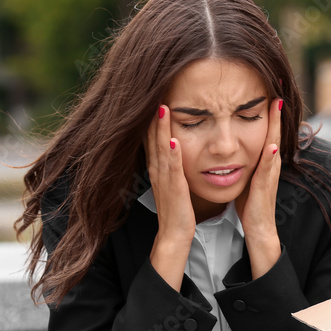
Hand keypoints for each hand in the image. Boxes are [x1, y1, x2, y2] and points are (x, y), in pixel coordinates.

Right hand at [146, 104, 194, 288]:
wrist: (174, 238)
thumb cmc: (178, 211)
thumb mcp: (174, 184)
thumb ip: (173, 166)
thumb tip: (175, 149)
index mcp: (160, 169)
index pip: (154, 139)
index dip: (153, 119)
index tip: (155, 97)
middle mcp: (158, 171)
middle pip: (153, 139)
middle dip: (153, 117)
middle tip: (154, 92)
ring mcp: (164, 181)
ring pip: (161, 150)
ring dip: (160, 129)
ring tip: (162, 107)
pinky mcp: (173, 191)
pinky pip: (172, 169)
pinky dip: (172, 153)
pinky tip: (173, 139)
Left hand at [237, 97, 282, 277]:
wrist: (258, 230)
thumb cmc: (250, 205)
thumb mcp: (247, 176)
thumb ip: (245, 161)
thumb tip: (236, 146)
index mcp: (262, 161)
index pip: (265, 131)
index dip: (267, 113)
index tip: (268, 91)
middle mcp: (269, 164)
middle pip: (273, 132)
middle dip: (276, 112)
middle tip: (277, 90)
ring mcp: (269, 175)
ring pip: (273, 145)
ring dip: (276, 127)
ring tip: (277, 106)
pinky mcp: (264, 188)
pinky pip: (267, 170)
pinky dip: (270, 158)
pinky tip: (271, 146)